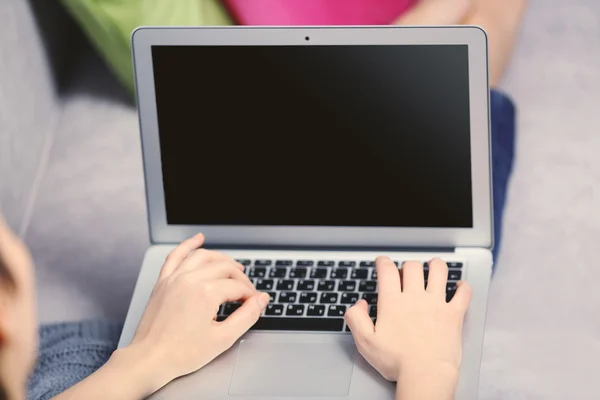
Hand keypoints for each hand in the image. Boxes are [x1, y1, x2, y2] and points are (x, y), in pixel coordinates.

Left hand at [122, 234, 269, 394]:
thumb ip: (247, 316)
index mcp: (206, 292)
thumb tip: (261, 300)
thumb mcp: (223, 339)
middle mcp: (190, 279)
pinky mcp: (163, 281)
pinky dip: (188, 245)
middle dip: (241, 279)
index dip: (250, 296)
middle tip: (247, 292)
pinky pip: (175, 256)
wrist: (149, 359)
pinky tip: (198, 239)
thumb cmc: (181, 353)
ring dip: (222, 258)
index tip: (254, 304)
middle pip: (224, 268)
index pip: (237, 287)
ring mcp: (174, 278)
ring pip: (203, 256)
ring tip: (234, 267)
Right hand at [345, 257, 470, 390]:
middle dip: (407, 266)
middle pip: (412, 267)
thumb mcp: (365, 343)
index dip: (383, 262)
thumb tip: (359, 304)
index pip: (387, 270)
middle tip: (407, 272)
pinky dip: (463, 286)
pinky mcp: (454, 314)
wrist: (426, 375)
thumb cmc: (397, 362)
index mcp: (392, 302)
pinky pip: (463, 293)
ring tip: (433, 266)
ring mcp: (437, 304)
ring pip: (439, 271)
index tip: (382, 262)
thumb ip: (356, 319)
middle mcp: (415, 297)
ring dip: (435, 266)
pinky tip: (460, 286)